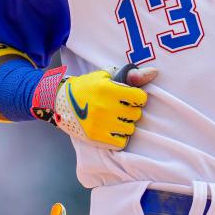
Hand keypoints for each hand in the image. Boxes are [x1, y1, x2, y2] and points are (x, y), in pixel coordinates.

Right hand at [40, 64, 157, 149]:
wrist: (59, 102)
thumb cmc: (87, 87)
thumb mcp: (106, 76)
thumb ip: (132, 76)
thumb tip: (155, 73)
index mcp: (108, 89)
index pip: (140, 97)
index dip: (138, 97)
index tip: (132, 98)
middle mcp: (105, 107)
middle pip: (136, 114)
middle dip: (132, 110)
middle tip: (122, 108)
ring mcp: (100, 123)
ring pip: (130, 128)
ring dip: (126, 124)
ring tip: (117, 119)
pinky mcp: (95, 137)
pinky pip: (121, 142)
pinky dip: (120, 137)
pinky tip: (113, 129)